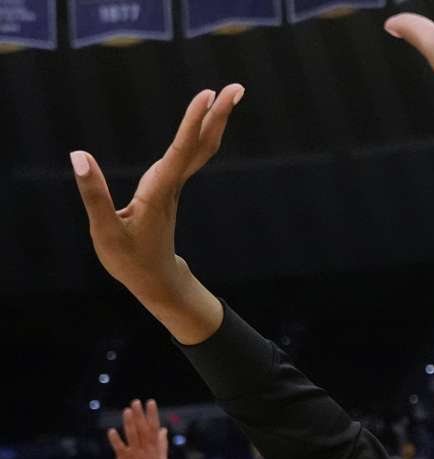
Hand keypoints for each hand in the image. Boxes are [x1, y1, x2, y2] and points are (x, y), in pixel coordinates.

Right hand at [73, 84, 243, 304]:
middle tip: (237, 87)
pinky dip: (200, 132)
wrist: (156, 280)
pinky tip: (207, 118)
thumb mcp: (105, 232)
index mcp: (159, 191)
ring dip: (214, 119)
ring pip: (200, 147)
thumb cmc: (130, 260)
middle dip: (218, 115)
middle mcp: (172, 183)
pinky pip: (191, 153)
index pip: (180, 150)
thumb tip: (79, 156)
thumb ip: (94, 194)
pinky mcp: (170, 186)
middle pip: (202, 144)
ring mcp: (174, 184)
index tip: (207, 96)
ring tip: (228, 93)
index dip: (193, 122)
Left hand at [110, 400, 168, 458]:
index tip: (150, 403)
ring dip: (130, 423)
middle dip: (140, 414)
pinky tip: (111, 431)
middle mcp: (145, 448)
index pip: (154, 427)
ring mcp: (135, 454)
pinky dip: (116, 440)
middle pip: (143, 428)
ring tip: (127, 411)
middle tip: (136, 402)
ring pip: (132, 435)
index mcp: (154, 447)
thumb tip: (163, 429)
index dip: (152, 414)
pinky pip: (120, 448)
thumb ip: (162, 443)